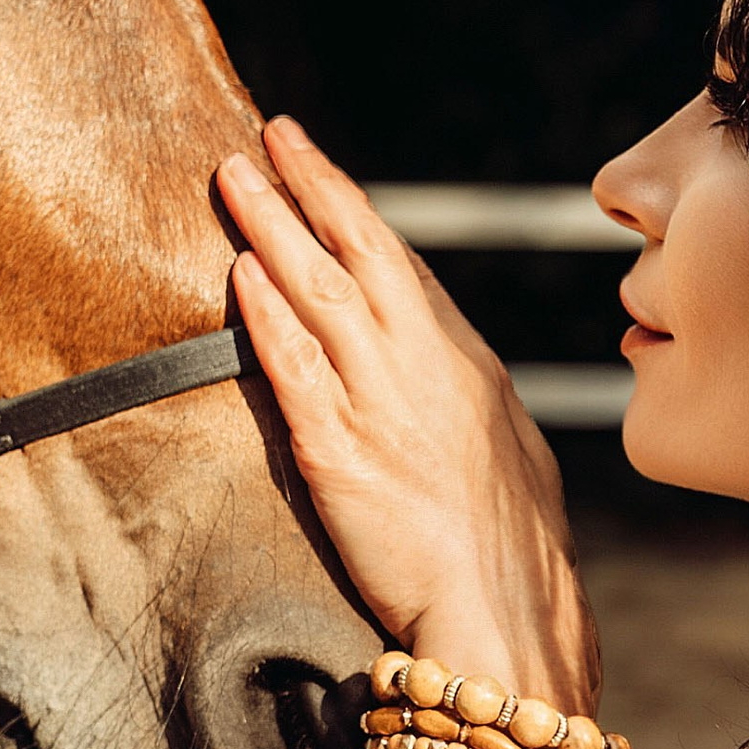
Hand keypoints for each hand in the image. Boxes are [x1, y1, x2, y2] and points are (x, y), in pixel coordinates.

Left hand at [220, 120, 598, 704]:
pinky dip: (265, 313)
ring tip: (234, 174)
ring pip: (317, 290)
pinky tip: (239, 272)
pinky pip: (293, 365)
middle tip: (272, 133)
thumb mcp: (512, 460)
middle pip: (361, 252)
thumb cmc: (514, 557)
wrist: (505, 616)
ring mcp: (381, 403)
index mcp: (469, 367)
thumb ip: (472, 411)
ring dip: (272, 225)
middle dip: (314, 185)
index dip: (359, 217)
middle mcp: (424, 368)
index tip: (324, 176)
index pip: (406, 272)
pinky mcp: (337, 452)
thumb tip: (454, 388)